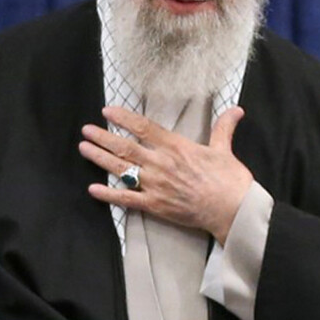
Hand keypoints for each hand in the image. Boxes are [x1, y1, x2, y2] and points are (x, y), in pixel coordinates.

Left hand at [81, 105, 253, 242]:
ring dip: (100, 158)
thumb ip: (223, 127)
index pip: (142, 127)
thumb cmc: (229, 180)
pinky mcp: (155, 205)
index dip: (122, 118)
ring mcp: (155, 185)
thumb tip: (235, 110)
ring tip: (84, 148)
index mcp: (175, 146)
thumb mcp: (224, 149)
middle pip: (124, 147)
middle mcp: (160, 163)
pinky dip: (108, 195)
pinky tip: (93, 189)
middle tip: (86, 130)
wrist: (231, 209)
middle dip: (102, 137)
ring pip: (121, 169)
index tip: (107, 111)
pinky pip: (126, 199)